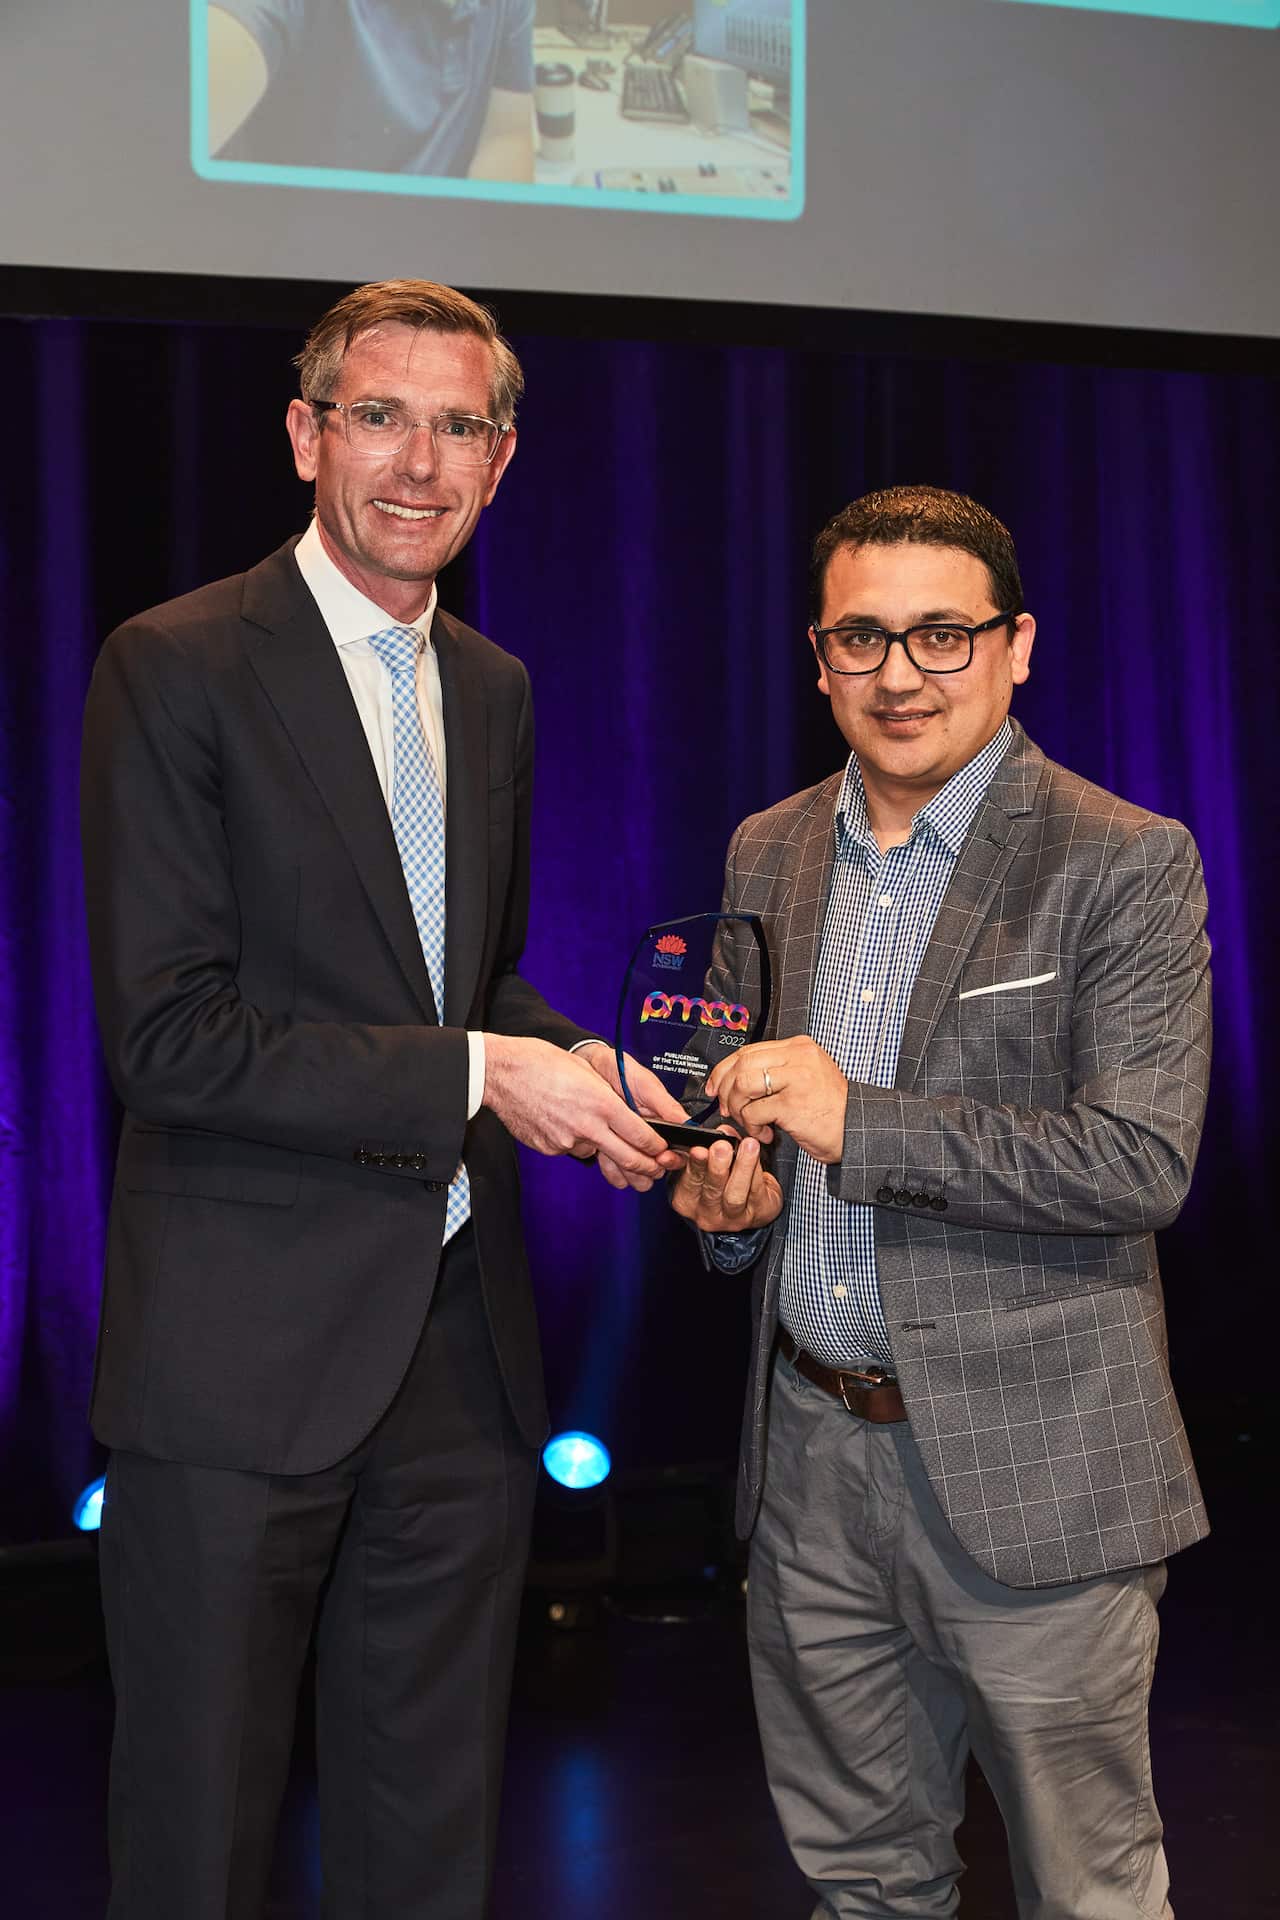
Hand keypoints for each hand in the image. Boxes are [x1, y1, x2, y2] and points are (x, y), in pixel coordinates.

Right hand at [482, 1035, 681, 1190]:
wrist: (502, 1072)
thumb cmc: (542, 1063)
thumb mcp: (587, 1072)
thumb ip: (609, 1098)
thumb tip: (628, 1117)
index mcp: (601, 1103)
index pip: (641, 1135)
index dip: (658, 1148)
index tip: (664, 1150)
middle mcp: (587, 1126)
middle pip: (628, 1158)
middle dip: (647, 1167)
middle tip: (656, 1169)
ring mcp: (566, 1141)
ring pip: (596, 1152)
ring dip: (602, 1147)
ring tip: (589, 1124)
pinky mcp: (550, 1148)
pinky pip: (571, 1148)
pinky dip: (575, 1140)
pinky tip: (563, 1121)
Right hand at [669, 1133, 782, 1233]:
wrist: (752, 1204)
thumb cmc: (723, 1181)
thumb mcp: (707, 1165)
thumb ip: (709, 1148)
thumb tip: (723, 1131)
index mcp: (687, 1200)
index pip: (688, 1182)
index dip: (694, 1165)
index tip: (698, 1149)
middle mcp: (706, 1214)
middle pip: (711, 1191)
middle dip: (717, 1167)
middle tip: (722, 1147)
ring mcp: (732, 1218)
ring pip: (735, 1195)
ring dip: (742, 1167)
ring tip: (748, 1146)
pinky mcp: (757, 1215)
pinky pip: (757, 1191)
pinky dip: (757, 1170)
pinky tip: (758, 1154)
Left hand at [705, 1036, 847, 1164]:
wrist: (858, 1130)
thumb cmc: (832, 1109)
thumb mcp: (806, 1078)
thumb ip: (777, 1071)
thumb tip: (736, 1079)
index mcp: (799, 1047)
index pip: (749, 1050)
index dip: (724, 1069)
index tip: (715, 1086)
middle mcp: (798, 1057)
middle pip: (741, 1064)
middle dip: (725, 1089)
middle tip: (728, 1108)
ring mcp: (796, 1079)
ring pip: (743, 1084)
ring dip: (738, 1107)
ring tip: (749, 1122)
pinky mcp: (793, 1104)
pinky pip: (754, 1111)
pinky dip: (752, 1126)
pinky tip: (765, 1133)